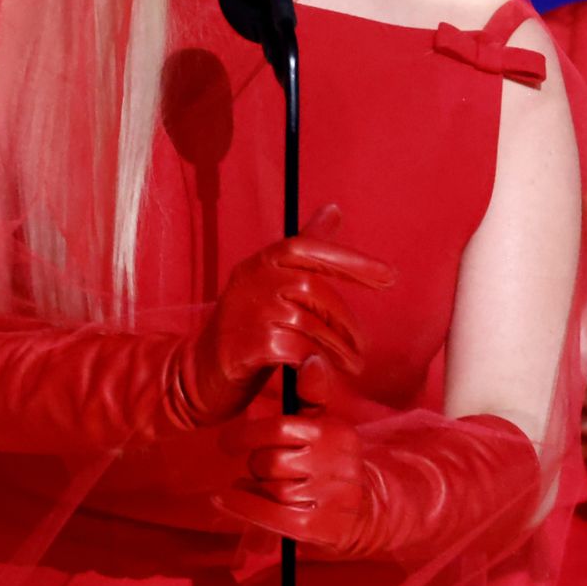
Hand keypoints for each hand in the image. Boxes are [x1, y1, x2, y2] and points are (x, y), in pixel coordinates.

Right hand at [172, 205, 394, 427]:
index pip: (306, 247)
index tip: (389, 276)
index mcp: (259, 263)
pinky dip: (316, 362)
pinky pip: (298, 349)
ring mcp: (248, 312)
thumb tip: (334, 209)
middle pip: (314, 290)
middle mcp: (251, 280)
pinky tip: (322, 372)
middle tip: (363, 347)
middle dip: (346, 321)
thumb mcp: (270, 284)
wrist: (197, 376)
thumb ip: (305, 250)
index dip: (350, 260)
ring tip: (353, 365)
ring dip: (339, 348)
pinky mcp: (248, 345)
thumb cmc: (244, 328)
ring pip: (310, 323)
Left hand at [214, 372, 540, 560]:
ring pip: (269, 488)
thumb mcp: (328, 425)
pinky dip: (242, 506)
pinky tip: (223, 498)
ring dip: (255, 488)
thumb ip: (312, 393)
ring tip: (258, 485)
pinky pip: (269, 514)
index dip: (247, 434)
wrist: (366, 509)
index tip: (227, 441)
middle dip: (257, 465)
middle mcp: (333, 464)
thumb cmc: (334, 462)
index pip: (280, 428)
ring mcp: (327, 496)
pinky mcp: (317, 526)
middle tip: (259, 468)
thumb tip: (310, 358)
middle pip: (269, 461)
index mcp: (333, 433)